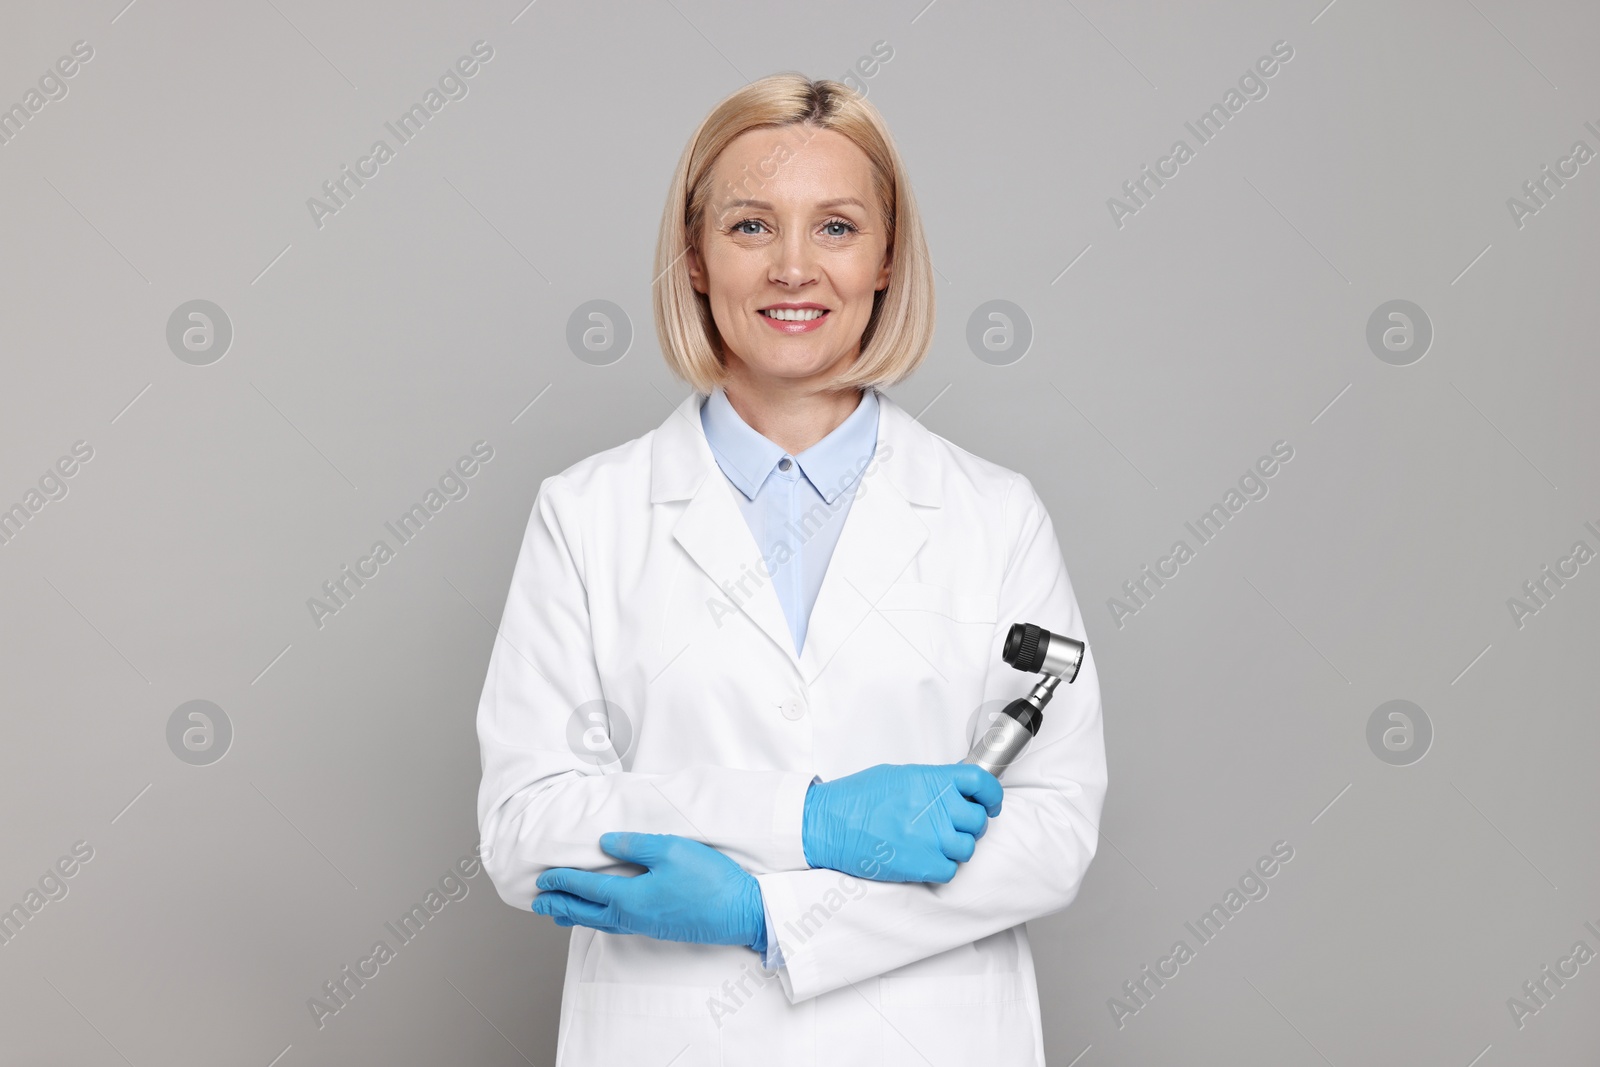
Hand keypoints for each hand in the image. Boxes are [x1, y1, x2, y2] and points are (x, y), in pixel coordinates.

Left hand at [531, 832, 765, 952]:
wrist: (741, 913)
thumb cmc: (708, 879)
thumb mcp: (671, 850)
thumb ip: (636, 845)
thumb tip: (606, 843)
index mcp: (629, 897)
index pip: (585, 889)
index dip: (562, 882)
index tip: (542, 878)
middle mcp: (632, 916)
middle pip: (585, 913)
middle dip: (560, 906)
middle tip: (538, 903)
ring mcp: (646, 926)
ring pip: (600, 922)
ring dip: (576, 916)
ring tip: (560, 913)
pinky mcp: (659, 928)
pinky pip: (617, 925)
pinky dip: (598, 920)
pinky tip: (603, 916)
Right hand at [803, 763, 1002, 883]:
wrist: (828, 823)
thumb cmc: (857, 798)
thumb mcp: (899, 776)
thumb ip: (931, 782)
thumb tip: (957, 789)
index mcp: (931, 780)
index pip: (982, 783)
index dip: (992, 795)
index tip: (990, 804)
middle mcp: (935, 807)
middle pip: (978, 821)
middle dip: (970, 825)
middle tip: (953, 827)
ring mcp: (930, 837)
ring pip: (967, 848)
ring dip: (955, 848)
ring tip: (933, 844)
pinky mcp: (921, 864)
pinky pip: (950, 870)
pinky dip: (941, 868)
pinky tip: (923, 859)